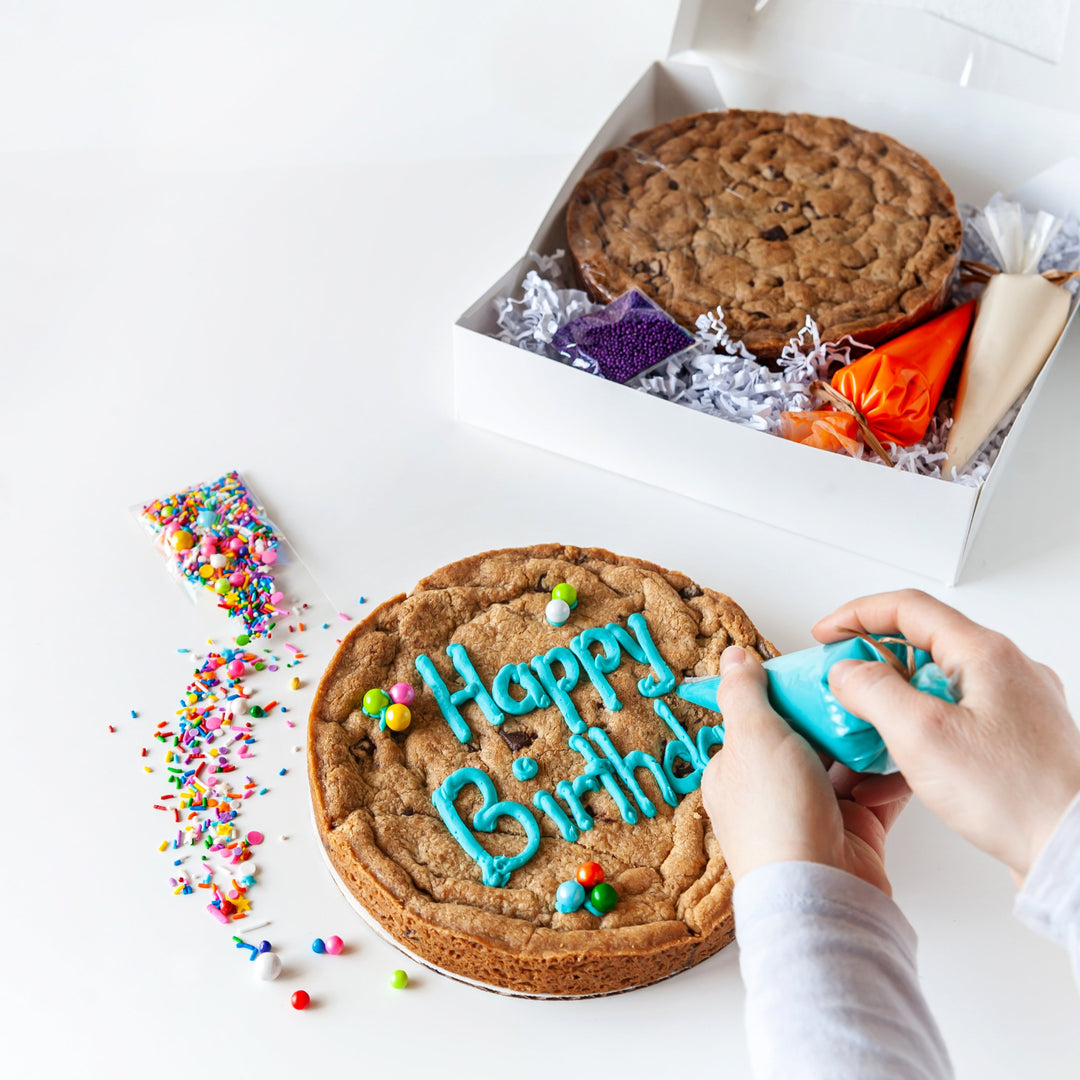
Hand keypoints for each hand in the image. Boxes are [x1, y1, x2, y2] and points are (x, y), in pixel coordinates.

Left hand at [701, 646, 909, 894]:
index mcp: (736, 769)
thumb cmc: (775, 818)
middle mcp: (772, 791)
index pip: (760, 717)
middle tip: (864, 682)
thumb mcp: (752, 737)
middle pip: (806, 737)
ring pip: (845, 762)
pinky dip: (890, 772)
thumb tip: (732, 657)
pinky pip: (875, 791)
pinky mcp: (854, 832)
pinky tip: (905, 746)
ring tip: (889, 705)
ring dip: (865, 738)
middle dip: (834, 712)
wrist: (820, 897)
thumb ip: (744, 693)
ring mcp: (814, 812)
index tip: (819, 667)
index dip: (788, 691)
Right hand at [814, 589, 1079, 881]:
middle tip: (842, 681)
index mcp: (987, 654)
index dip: (857, 614)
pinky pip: (956, 719)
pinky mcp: (1017, 741)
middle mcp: (1007, 671)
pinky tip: (899, 766)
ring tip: (866, 727)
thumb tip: (848, 671)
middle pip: (924, 643)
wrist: (1071, 849)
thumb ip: (873, 690)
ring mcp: (1016, 706)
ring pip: (939, 683)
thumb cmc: (1017, 795)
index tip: (827, 632)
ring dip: (895, 699)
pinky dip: (920, 730)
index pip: (908, 608)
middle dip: (873, 660)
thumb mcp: (920, 734)